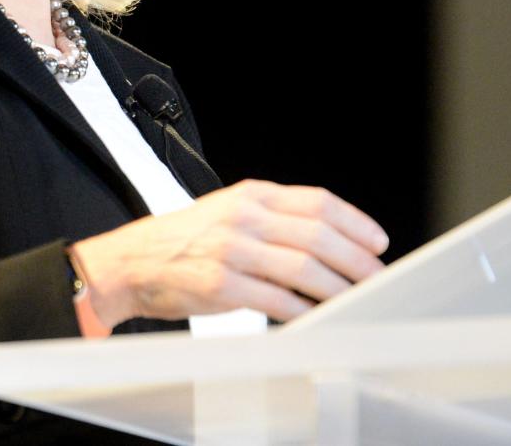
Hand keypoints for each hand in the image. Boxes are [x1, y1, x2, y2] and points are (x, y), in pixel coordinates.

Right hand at [69, 179, 387, 328]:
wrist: (133, 261)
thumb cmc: (185, 240)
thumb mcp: (229, 210)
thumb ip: (274, 218)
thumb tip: (328, 240)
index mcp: (251, 194)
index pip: (317, 201)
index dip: (355, 221)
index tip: (377, 240)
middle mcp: (244, 217)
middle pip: (318, 234)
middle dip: (356, 258)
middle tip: (376, 275)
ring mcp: (232, 250)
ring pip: (303, 268)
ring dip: (338, 287)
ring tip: (356, 299)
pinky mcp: (222, 285)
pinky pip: (276, 300)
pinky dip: (304, 310)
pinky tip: (317, 316)